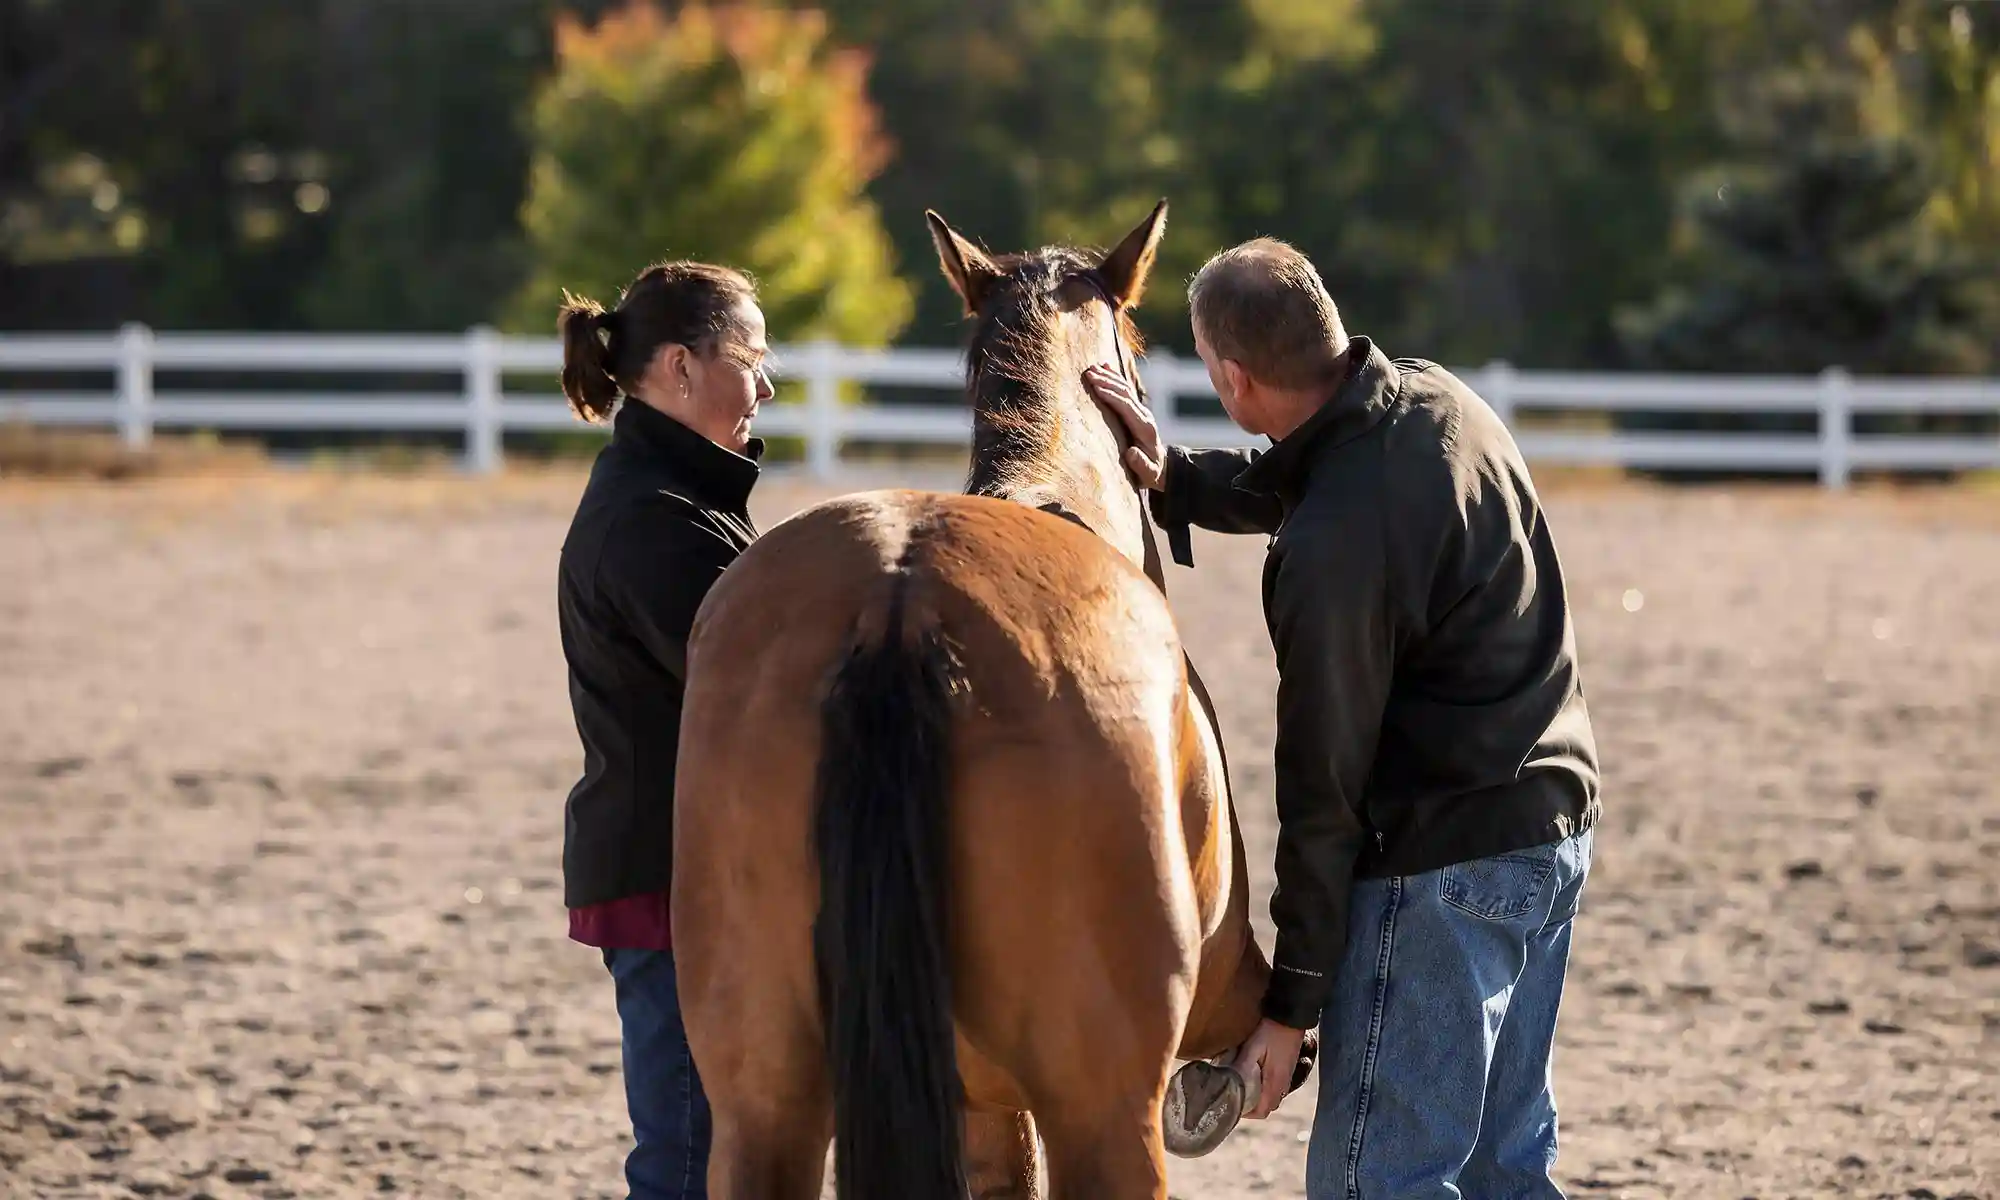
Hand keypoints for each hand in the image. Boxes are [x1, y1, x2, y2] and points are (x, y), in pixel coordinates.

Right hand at [1082, 364, 1164, 490]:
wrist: (1162, 468)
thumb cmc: (1151, 473)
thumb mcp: (1149, 475)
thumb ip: (1141, 465)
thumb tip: (1131, 453)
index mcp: (1145, 429)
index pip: (1127, 407)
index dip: (1111, 397)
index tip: (1095, 388)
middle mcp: (1144, 416)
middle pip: (1125, 394)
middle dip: (1107, 382)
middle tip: (1088, 373)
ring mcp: (1141, 411)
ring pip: (1124, 389)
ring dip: (1108, 377)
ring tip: (1091, 368)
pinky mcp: (1136, 410)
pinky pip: (1125, 390)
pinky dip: (1114, 378)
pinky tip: (1105, 367)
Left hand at [1236, 1018, 1308, 1119]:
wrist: (1290, 1016)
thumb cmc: (1271, 1031)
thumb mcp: (1252, 1048)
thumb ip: (1242, 1067)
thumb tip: (1229, 1083)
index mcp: (1275, 1082)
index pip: (1262, 1112)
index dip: (1247, 1113)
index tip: (1233, 1106)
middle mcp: (1284, 1084)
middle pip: (1267, 1106)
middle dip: (1251, 1106)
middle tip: (1234, 1095)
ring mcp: (1287, 1076)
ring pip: (1271, 1096)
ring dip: (1257, 1096)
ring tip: (1241, 1086)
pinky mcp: (1287, 1068)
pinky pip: (1275, 1086)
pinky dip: (1263, 1087)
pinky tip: (1253, 1074)